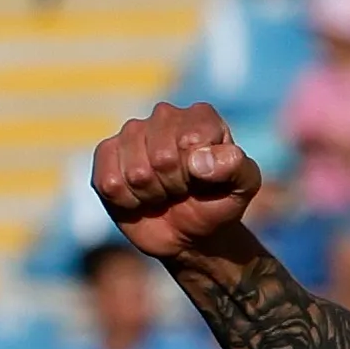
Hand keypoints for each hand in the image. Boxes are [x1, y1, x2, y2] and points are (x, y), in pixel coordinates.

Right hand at [92, 101, 272, 264]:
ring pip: (136, 173)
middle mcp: (164, 116)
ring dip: (153, 195)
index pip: (191, 140)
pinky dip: (129, 201)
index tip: (205, 180)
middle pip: (162, 158)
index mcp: (201, 117)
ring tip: (163, 193)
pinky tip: (140, 198)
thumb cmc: (218, 202)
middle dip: (176, 186)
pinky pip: (111, 183)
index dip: (199, 172)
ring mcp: (131, 133)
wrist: (191, 232)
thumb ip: (235, 167)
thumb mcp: (243, 186)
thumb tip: (198, 160)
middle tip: (183, 190)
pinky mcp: (106, 155)